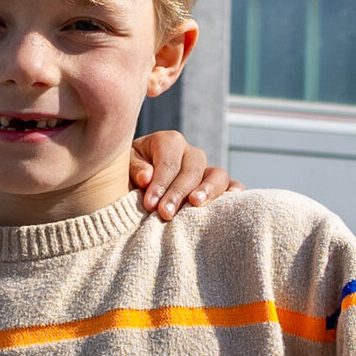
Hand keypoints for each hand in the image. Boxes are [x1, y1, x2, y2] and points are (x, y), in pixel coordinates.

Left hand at [129, 131, 244, 221]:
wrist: (129, 188)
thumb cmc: (126, 176)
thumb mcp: (122, 167)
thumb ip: (133, 168)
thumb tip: (147, 177)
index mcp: (167, 142)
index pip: (169, 160)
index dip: (161, 182)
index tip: (150, 204)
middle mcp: (190, 153)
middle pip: (193, 168)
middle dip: (178, 192)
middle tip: (165, 214)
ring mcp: (205, 170)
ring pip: (217, 174)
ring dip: (208, 190)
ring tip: (195, 205)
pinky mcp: (215, 186)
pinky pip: (232, 186)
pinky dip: (234, 192)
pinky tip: (231, 202)